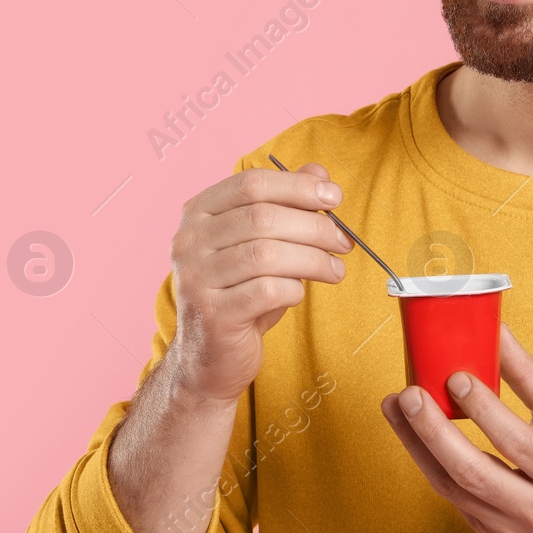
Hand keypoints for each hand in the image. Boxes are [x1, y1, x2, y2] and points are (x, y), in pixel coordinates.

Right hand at [167, 164, 353, 404]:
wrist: (209, 358)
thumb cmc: (240, 294)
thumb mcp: (262, 245)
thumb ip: (287, 205)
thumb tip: (319, 174)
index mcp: (198, 213)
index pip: (250, 184)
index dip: (297, 186)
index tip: (334, 198)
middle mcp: (189, 242)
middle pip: (262, 218)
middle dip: (314, 227)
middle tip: (344, 241)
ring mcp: (196, 279)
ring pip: (267, 254)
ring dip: (312, 260)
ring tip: (335, 270)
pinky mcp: (213, 315)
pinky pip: (267, 291)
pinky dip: (294, 289)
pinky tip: (300, 293)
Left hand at [380, 323, 532, 532]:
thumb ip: (529, 377)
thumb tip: (496, 332)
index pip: (515, 439)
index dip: (482, 407)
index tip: (456, 375)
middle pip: (474, 471)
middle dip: (434, 430)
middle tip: (409, 395)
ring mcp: (509, 524)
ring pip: (452, 487)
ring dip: (417, 444)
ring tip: (397, 407)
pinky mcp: (490, 530)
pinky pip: (450, 494)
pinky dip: (428, 461)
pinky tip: (412, 432)